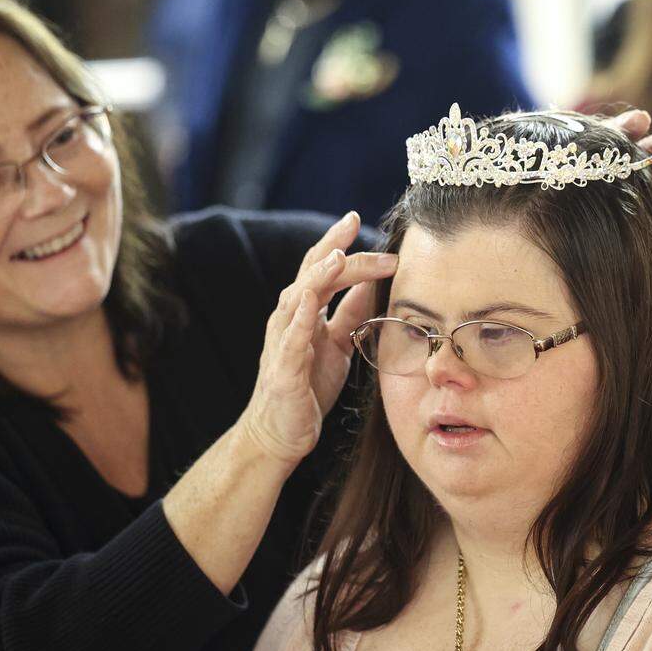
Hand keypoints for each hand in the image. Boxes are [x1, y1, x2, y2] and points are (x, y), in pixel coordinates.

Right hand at [240, 212, 395, 466]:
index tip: (355, 217)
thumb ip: (350, 313)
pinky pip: (291, 340)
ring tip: (337, 256)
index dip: (336, 242)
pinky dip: (301, 319)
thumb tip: (372, 283)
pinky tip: (312, 302)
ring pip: (297, 299)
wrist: (279, 433)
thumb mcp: (337, 344)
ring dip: (318, 276)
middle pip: (310, 273)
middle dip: (334, 248)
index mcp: (304, 312)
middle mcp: (289, 319)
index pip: (320, 268)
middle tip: (356, 224)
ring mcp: (283, 342)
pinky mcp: (284, 370)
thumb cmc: (307, 387)